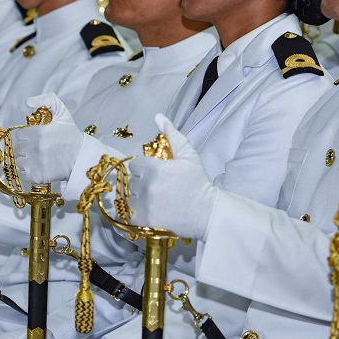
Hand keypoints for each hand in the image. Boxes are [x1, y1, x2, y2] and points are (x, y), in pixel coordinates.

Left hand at [11, 94, 84, 183]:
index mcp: (37, 133)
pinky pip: (24, 174)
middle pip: (19, 148)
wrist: (82, 158)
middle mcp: (34, 149)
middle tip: (39, 148)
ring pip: (20, 161)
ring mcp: (35, 164)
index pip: (20, 134)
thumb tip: (28, 102)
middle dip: (27, 147)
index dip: (27, 135)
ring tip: (39, 158)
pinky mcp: (37, 177)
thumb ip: (46, 100)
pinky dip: (30, 172)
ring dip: (27, 160)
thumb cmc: (72, 135)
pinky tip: (40, 167)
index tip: (36, 137)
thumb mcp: (62, 112)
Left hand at [126, 114, 219, 238]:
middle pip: (131, 181)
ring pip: (130, 198)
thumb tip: (158, 117)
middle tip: (156, 188)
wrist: (208, 213)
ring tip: (154, 200)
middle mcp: (146, 186)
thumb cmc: (199, 182)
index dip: (142, 168)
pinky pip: (130, 215)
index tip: (153, 173)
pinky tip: (150, 211)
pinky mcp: (146, 221)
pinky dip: (137, 213)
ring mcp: (145, 205)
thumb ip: (172, 134)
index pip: (134, 164)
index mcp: (153, 168)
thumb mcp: (188, 155)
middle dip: (140, 183)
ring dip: (138, 198)